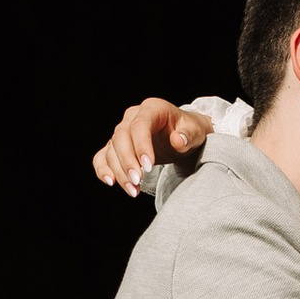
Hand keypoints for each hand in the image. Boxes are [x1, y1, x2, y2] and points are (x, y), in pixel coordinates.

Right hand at [92, 98, 213, 192]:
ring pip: (112, 149)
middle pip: (121, 137)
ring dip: (119, 171)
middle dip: (127, 161)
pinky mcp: (117, 146)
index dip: (141, 145)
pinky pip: (103, 156)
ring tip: (133, 190)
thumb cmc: (189, 131)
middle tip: (138, 181)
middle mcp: (133, 117)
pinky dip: (103, 169)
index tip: (148, 167)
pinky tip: (112, 182)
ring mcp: (122, 131)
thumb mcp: (196, 131)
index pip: (140, 124)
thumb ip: (189, 135)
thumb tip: (178, 140)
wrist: (183, 135)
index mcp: (152, 109)